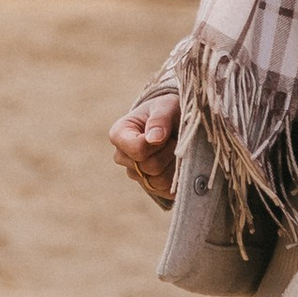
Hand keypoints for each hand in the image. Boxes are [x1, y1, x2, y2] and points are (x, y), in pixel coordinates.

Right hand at [110, 87, 178, 205]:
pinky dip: (178, 177)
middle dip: (168, 152)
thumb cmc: (167, 111)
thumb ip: (160, 118)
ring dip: (174, 165)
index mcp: (119, 134)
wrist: (176, 123)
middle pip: (149, 167)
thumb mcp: (166, 106)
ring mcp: (135, 174)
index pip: (137, 150)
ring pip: (159, 181)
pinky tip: (177, 162)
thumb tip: (154, 139)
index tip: (165, 132)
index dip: (157, 143)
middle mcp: (122, 157)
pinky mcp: (150, 187)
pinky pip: (167, 190)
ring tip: (176, 149)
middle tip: (174, 138)